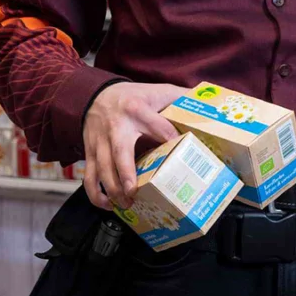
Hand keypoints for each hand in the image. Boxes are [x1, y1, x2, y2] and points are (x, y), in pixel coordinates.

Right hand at [82, 82, 186, 210]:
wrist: (97, 94)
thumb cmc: (133, 97)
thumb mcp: (157, 91)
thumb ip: (180, 97)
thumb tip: (207, 106)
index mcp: (137, 109)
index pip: (157, 126)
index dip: (169, 137)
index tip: (182, 151)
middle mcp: (116, 126)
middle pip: (119, 151)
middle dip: (125, 173)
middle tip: (134, 192)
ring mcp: (100, 141)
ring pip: (102, 168)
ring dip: (112, 189)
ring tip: (126, 204)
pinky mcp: (90, 152)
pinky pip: (89, 176)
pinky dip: (95, 193)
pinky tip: (107, 204)